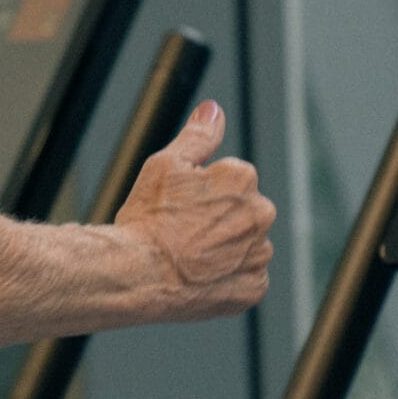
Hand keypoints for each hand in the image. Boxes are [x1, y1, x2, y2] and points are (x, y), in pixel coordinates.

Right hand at [113, 101, 275, 321]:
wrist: (137, 274)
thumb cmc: (147, 219)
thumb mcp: (166, 164)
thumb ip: (198, 135)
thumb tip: (213, 110)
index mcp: (243, 178)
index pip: (231, 178)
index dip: (202, 192)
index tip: (180, 206)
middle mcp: (260, 214)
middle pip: (242, 211)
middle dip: (220, 219)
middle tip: (183, 231)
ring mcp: (258, 254)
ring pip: (246, 245)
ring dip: (226, 249)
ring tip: (189, 257)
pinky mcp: (254, 288)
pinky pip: (247, 279)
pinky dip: (228, 279)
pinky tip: (200, 277)